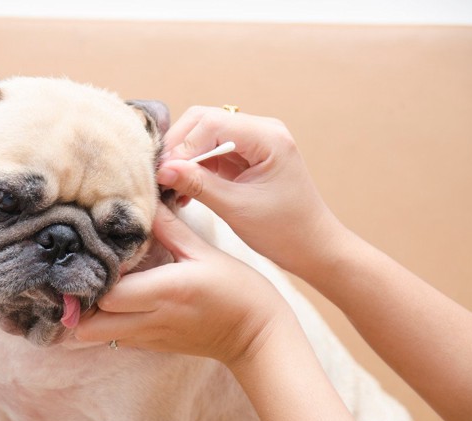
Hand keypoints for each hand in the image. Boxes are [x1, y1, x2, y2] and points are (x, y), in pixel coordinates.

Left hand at [75, 204, 289, 366]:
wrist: (258, 336)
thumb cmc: (238, 290)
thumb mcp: (205, 252)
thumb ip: (169, 229)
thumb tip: (146, 202)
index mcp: (164, 291)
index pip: (106, 294)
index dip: (92, 278)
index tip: (90, 256)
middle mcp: (152, 319)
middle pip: (90, 325)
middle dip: (80, 304)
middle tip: (83, 276)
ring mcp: (151, 337)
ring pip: (99, 337)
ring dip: (91, 316)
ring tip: (96, 288)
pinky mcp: (155, 346)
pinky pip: (117, 339)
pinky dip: (109, 325)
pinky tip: (117, 303)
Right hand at [157, 106, 344, 273]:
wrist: (311, 247)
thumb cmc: (284, 231)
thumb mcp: (237, 209)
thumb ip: (199, 185)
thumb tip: (163, 169)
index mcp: (268, 138)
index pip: (211, 123)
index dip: (182, 146)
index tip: (162, 174)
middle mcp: (261, 131)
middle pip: (204, 121)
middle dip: (179, 148)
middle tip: (160, 177)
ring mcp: (252, 142)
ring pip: (203, 135)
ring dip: (183, 159)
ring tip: (169, 186)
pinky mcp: (244, 157)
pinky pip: (209, 152)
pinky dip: (192, 168)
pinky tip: (183, 191)